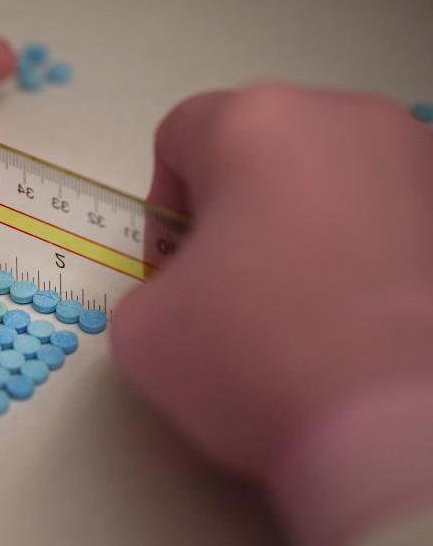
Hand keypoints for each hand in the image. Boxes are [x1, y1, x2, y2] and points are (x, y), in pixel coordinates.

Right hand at [111, 83, 432, 545]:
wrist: (399, 428)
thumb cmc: (255, 355)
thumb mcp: (142, 329)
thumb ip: (151, 287)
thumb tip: (192, 295)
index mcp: (254, 122)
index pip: (180, 137)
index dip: (163, 210)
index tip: (176, 273)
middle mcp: (344, 117)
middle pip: (263, 150)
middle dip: (239, 211)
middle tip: (235, 291)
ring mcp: (421, 160)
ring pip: (334, 179)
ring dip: (310, 226)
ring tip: (312, 309)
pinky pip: (395, 216)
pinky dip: (371, 253)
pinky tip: (366, 320)